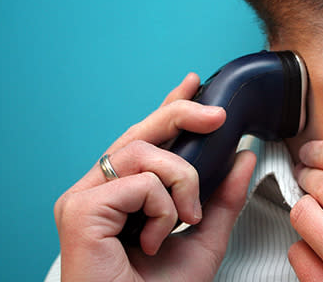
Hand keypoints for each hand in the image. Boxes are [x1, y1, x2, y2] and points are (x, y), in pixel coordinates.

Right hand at [54, 73, 256, 281]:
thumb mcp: (204, 238)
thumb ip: (223, 198)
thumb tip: (243, 157)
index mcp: (123, 192)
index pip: (147, 138)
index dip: (169, 108)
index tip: (193, 84)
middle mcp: (99, 189)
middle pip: (141, 133)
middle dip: (181, 114)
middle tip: (218, 115)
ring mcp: (84, 198)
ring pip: (143, 152)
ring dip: (181, 181)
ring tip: (184, 218)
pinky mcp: (79, 211)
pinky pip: (139, 183)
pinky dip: (163, 209)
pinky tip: (156, 238)